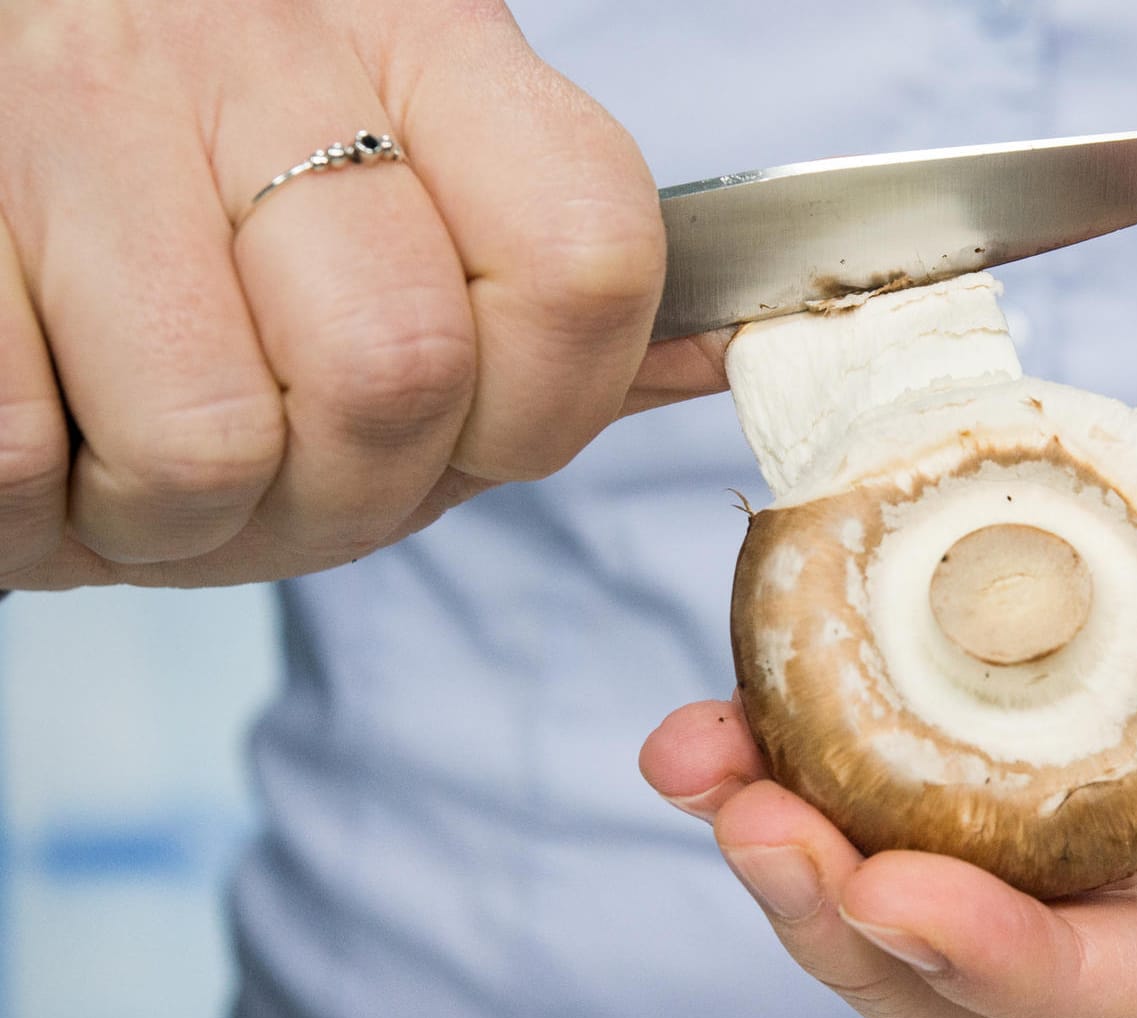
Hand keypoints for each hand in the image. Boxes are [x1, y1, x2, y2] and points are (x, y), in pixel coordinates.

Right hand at [0, 1, 726, 590]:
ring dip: (168, 513)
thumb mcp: (418, 198)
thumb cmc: (216, 189)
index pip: (587, 260)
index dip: (547, 407)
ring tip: (137, 436)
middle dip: (340, 497)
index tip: (474, 428)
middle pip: (395, 377)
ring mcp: (79, 109)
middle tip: (271, 463)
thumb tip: (725, 358)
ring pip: (205, 442)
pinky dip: (31, 496)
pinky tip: (46, 414)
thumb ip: (554, 299)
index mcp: (428, 43)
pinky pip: (14, 445)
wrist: (0, 72)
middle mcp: (258, 45)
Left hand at [642, 405, 1136, 1017]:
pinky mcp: (1059, 842)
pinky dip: (824, 800)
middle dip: (874, 937)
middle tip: (755, 822)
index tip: (892, 892)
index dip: (1027, 967)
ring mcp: (1135, 909)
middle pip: (1026, 1016)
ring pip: (949, 958)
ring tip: (708, 768)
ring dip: (816, 881)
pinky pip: (924, 850)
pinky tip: (732, 733)